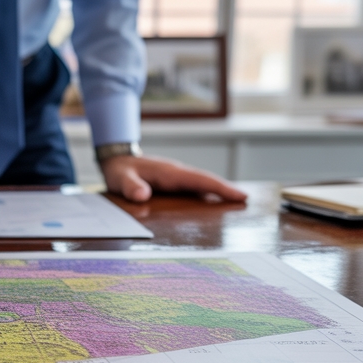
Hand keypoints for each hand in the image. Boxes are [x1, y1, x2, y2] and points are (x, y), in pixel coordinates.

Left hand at [100, 154, 246, 202]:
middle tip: (246, 200)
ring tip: (238, 203)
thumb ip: (131, 186)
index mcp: (169, 172)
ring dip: (219, 191)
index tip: (239, 194)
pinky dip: (207, 193)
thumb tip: (143, 195)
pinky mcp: (174, 182)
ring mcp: (176, 177)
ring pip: (202, 184)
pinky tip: (215, 203)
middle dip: (226, 189)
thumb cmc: (119, 170)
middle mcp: (177, 173)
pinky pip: (194, 187)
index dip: (219, 187)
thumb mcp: (120, 178)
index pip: (199, 179)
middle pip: (206, 181)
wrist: (116, 159)